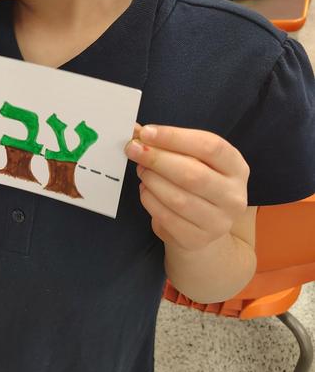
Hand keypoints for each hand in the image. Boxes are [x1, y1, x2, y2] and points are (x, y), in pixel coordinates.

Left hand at [124, 124, 248, 251]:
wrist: (202, 226)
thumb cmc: (196, 184)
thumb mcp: (193, 160)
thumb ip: (171, 145)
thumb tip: (137, 132)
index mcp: (236, 167)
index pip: (210, 146)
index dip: (175, 137)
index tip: (146, 132)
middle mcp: (234, 195)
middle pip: (193, 174)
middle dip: (157, 159)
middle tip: (134, 150)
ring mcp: (219, 221)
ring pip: (178, 198)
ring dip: (152, 180)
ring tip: (141, 170)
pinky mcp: (198, 239)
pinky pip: (167, 217)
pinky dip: (150, 200)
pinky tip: (145, 189)